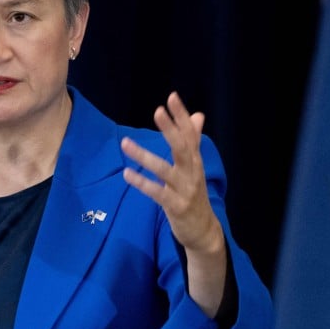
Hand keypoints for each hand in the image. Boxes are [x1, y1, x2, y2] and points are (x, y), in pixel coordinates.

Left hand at [120, 91, 222, 251]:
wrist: (203, 231)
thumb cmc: (194, 196)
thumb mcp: (194, 168)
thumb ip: (193, 141)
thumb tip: (198, 115)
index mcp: (196, 162)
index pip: (190, 134)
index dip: (181, 116)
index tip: (172, 97)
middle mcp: (192, 173)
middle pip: (182, 148)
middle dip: (170, 129)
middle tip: (157, 111)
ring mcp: (184, 190)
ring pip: (165, 170)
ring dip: (144, 156)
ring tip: (125, 143)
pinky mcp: (176, 206)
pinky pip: (157, 193)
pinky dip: (142, 183)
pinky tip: (126, 174)